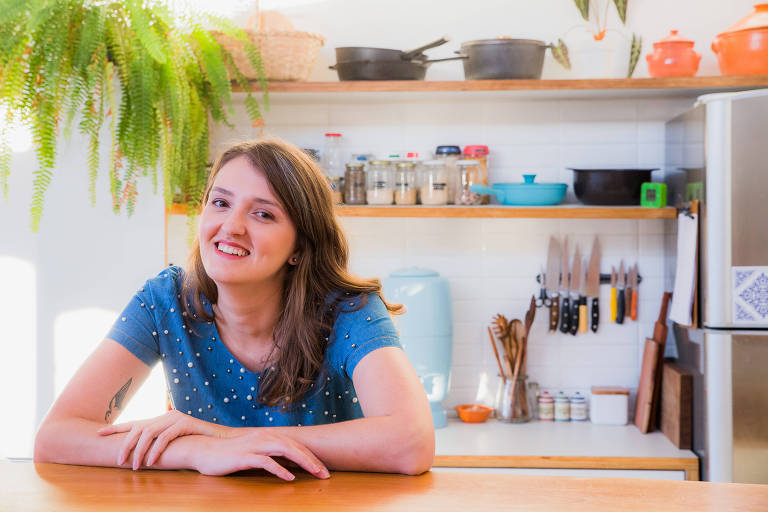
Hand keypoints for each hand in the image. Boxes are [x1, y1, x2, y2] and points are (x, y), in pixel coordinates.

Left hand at [97, 409, 236, 468]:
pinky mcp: (185, 423)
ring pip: (149, 433)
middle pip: (138, 428)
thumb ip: (159, 443)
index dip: (116, 428)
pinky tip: (152, 461)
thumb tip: (141, 456)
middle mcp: (165, 415)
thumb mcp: (174, 443)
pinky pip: (165, 437)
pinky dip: (156, 450)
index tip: (98, 433)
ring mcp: (175, 418)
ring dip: (139, 452)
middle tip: (119, 462)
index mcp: (160, 419)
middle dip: (125, 445)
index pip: (134, 423)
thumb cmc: (196, 443)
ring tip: (135, 467)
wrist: (219, 439)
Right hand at [191, 430, 330, 479]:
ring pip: (285, 451)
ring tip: (315, 473)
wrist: (204, 451)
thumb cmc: (231, 454)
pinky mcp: (244, 456)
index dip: (312, 456)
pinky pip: (265, 461)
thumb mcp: (256, 453)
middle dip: (313, 460)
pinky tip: (290, 478)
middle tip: (326, 474)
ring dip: (303, 462)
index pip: (296, 445)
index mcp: (269, 436)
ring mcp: (254, 446)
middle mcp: (264, 437)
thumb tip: (292, 465)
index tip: (324, 469)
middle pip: (295, 447)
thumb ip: (273, 456)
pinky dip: (279, 469)